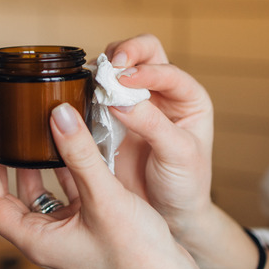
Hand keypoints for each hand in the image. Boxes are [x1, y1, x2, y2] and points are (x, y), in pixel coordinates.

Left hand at [0, 103, 223, 268]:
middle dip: (8, 163)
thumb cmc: (137, 256)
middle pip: (12, 197)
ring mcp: (68, 235)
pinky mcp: (89, 230)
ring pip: (42, 195)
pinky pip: (69, 196)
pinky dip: (68, 173)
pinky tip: (78, 149)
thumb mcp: (104, 197)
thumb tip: (58, 115)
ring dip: (40, 165)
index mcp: (37, 239)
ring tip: (42, 133)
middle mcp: (48, 239)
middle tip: (10, 132)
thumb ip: (80, 154)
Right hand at [103, 36, 268, 268]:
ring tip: (93, 81)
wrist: (169, 215)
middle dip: (126, 53)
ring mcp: (135, 103)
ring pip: (118, 68)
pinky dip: (88, 90)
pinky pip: (98, 94)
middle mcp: (162, 93)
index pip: (166, 69)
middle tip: (110, 66)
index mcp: (187, 97)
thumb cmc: (185, 185)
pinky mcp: (111, 117)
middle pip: (144, 53)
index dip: (145, 70)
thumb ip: (153, 125)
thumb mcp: (178, 155)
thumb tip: (121, 101)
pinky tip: (80, 97)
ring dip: (105, 69)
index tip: (124, 79)